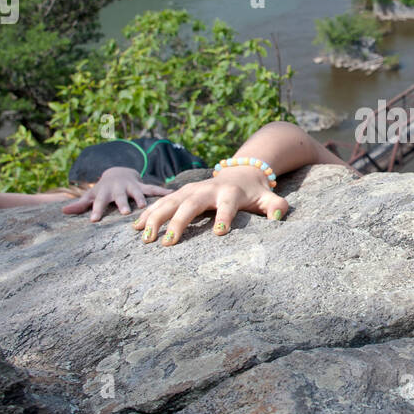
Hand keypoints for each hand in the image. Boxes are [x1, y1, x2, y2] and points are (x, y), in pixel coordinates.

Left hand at [62, 166, 171, 221]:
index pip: (98, 203)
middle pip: (119, 197)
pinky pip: (153, 188)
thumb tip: (63, 212)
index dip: (96, 211)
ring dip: (141, 198)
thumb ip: (80, 204)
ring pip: (136, 192)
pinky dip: (162, 190)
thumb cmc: (103, 189)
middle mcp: (118, 189)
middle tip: (125, 213)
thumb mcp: (91, 195)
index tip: (94, 220)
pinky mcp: (142, 186)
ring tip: (144, 206)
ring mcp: (131, 187)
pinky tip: (171, 193)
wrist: (117, 172)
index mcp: (105, 193)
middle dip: (122, 204)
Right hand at [132, 165, 287, 244]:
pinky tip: (135, 227)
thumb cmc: (255, 192)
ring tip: (145, 237)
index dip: (225, 217)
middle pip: (191, 204)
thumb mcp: (268, 197)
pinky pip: (161, 202)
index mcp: (230, 192)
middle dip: (178, 221)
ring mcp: (191, 190)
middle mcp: (207, 189)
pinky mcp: (180, 192)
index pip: (228, 204)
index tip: (220, 233)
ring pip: (170, 202)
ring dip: (156, 218)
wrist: (241, 171)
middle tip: (168, 242)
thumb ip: (276, 206)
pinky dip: (148, 213)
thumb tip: (278, 217)